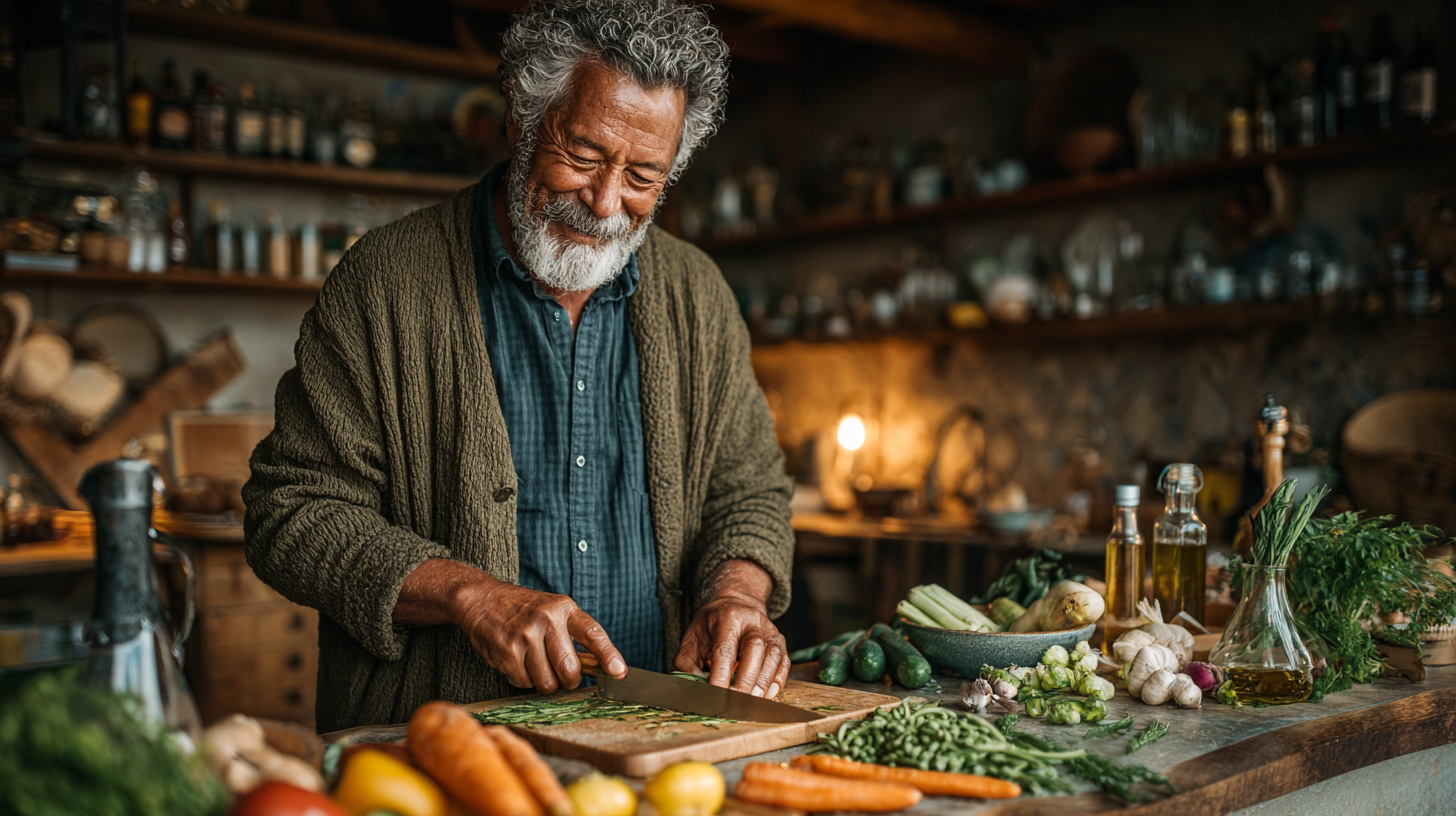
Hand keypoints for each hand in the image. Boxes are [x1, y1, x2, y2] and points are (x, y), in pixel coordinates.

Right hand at [451, 580, 626, 693]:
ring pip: (546, 682)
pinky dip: (523, 679)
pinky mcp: (507, 652)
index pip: (592, 633)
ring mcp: (525, 636)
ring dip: (543, 682)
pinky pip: (524, 683)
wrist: (482, 599)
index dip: (609, 655)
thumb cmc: (522, 609)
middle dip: (568, 681)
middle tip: (563, 678)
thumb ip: (572, 634)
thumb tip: (596, 667)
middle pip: (569, 670)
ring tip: (534, 663)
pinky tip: (517, 661)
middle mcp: (546, 620)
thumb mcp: (552, 610)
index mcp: (564, 609)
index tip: (619, 672)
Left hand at [673, 560, 787, 697]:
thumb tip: (696, 689)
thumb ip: (688, 664)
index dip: (721, 674)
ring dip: (764, 682)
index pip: (725, 649)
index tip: (716, 695)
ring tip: (754, 702)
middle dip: (746, 678)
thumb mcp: (692, 639)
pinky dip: (777, 681)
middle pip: (754, 649)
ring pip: (773, 656)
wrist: (734, 605)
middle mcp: (752, 622)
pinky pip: (784, 662)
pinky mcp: (780, 641)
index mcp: (727, 619)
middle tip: (738, 700)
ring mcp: (769, 631)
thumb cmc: (711, 626)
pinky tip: (768, 695)